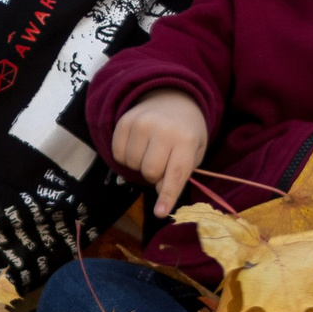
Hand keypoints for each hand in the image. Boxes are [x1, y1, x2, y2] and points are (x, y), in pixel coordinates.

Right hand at [110, 89, 208, 217]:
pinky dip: (126, 156)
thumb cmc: (186, 132)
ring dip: (139, 165)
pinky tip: (137, 146)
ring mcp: (141, 123)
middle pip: (150, 172)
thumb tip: (159, 191)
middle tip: (161, 163)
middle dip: (154, 176)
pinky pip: (117, 153)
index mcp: (186, 139)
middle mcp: (163, 130)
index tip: (160, 213)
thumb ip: (179, 173)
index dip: (167, 196)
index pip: (175, 173)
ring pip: (132, 164)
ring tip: (149, 151)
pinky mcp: (124, 121)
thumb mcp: (195, 151)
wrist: (172, 98)